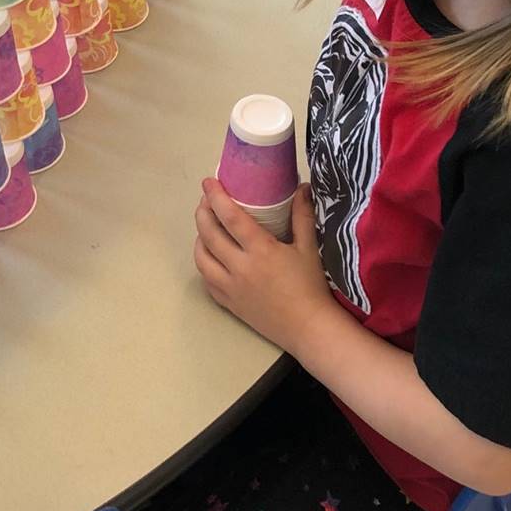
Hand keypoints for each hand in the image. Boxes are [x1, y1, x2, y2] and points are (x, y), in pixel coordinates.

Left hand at [193, 180, 332, 353]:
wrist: (308, 328)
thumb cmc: (311, 286)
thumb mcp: (309, 248)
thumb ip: (302, 215)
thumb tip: (302, 187)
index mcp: (260, 251)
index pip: (230, 217)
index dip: (216, 197)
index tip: (208, 182)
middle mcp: (240, 268)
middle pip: (209, 234)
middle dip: (203, 213)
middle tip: (205, 201)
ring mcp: (231, 288)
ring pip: (202, 258)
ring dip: (199, 238)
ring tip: (205, 227)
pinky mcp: (228, 303)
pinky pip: (206, 280)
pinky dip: (204, 264)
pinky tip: (210, 256)